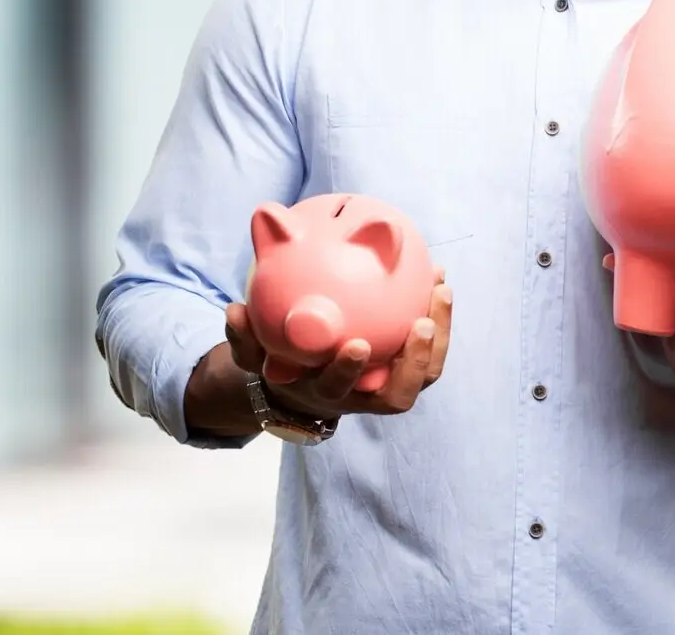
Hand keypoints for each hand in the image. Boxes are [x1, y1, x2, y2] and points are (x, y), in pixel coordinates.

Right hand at [224, 270, 453, 420]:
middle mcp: (359, 397)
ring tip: (441, 289)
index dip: (349, 372)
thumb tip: (234, 310)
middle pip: (395, 395)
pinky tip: (437, 277)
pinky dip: (438, 318)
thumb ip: (244, 335)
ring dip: (438, 339)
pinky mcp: (403, 371)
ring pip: (422, 376)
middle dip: (413, 363)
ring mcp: (385, 387)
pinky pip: (428, 351)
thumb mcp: (256, 351)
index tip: (357, 345)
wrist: (302, 382)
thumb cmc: (278, 359)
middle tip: (421, 323)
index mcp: (322, 393)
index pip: (338, 390)